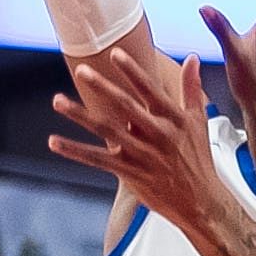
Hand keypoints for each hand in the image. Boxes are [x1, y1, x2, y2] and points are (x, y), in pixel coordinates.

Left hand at [49, 48, 228, 237]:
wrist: (200, 201)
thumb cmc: (198, 158)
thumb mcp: (198, 120)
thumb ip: (191, 87)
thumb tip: (192, 56)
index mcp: (172, 118)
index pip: (149, 89)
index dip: (132, 71)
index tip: (115, 54)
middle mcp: (156, 134)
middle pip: (125, 106)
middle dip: (102, 87)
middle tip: (81, 70)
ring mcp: (141, 154)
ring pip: (106, 130)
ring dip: (80, 115)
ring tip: (58, 101)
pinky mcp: (130, 173)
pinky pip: (96, 160)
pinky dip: (74, 151)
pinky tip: (54, 141)